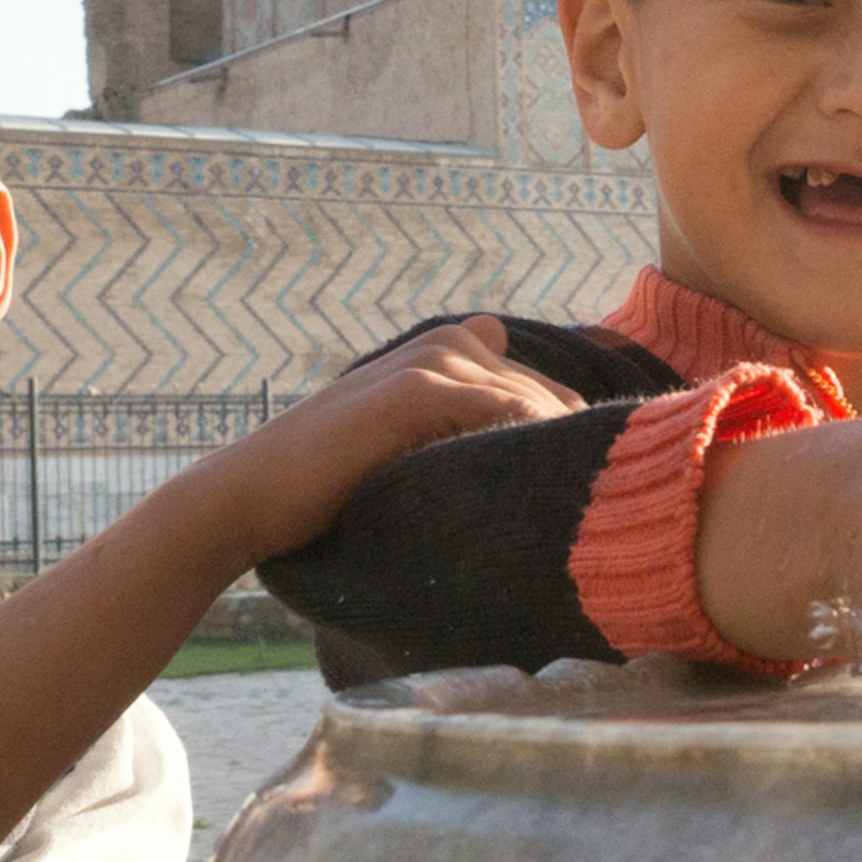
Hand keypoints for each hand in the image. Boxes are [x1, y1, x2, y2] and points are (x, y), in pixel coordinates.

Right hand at [192, 319, 579, 568]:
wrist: (254, 495)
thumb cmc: (333, 485)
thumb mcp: (412, 447)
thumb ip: (467, 422)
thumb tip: (534, 429)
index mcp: (456, 351)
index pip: (551, 395)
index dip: (578, 445)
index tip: (600, 503)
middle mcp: (451, 344)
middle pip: (553, 398)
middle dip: (581, 454)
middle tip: (607, 517)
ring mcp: (431, 361)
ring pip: (533, 403)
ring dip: (564, 455)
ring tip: (591, 515)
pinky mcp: (412, 389)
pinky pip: (498, 408)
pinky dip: (529, 443)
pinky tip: (548, 488)